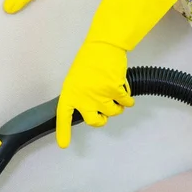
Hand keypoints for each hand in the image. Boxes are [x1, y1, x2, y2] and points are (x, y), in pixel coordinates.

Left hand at [54, 0, 180, 147]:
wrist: (104, 46)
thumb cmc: (91, 59)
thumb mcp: (78, 77)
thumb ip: (81, 94)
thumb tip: (90, 109)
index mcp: (70, 92)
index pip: (64, 116)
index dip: (64, 132)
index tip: (64, 145)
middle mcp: (83, 97)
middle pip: (93, 121)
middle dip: (101, 120)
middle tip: (103, 113)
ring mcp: (98, 95)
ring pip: (113, 112)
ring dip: (118, 106)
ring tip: (117, 93)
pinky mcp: (113, 91)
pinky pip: (125, 102)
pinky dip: (128, 98)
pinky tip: (125, 90)